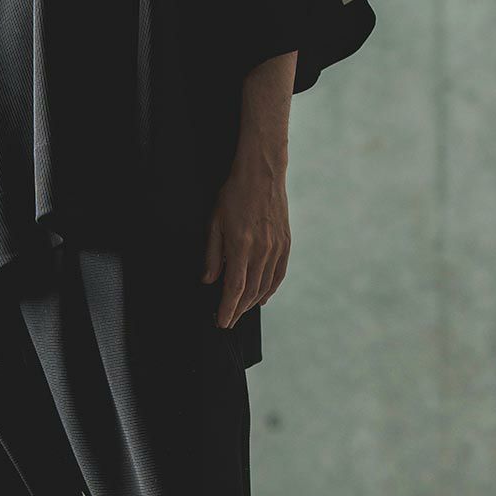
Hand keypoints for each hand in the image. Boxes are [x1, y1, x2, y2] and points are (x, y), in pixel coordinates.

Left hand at [201, 162, 290, 326]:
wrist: (262, 173)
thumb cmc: (234, 194)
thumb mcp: (215, 222)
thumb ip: (212, 254)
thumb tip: (209, 280)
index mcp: (241, 245)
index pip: (234, 287)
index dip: (227, 308)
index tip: (221, 321)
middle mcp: (262, 250)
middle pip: (250, 291)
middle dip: (238, 310)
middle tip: (227, 320)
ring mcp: (276, 247)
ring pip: (265, 285)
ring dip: (252, 302)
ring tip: (240, 311)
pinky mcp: (286, 243)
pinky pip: (279, 274)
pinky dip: (270, 289)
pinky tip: (262, 298)